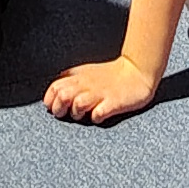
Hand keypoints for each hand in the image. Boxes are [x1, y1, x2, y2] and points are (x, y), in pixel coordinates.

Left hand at [43, 57, 159, 123]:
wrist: (137, 71)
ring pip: (78, 104)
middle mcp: (87, 85)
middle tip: (66, 113)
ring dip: (76, 112)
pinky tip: (99, 115)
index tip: (54, 107)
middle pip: (62, 96)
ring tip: (83, 114)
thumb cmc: (110, 75)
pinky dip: (96, 116)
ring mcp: (100, 94)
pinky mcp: (114, 103)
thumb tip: (54, 91)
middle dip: (59, 108)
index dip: (50, 100)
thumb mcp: (85, 72)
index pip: (54, 88)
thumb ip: (69, 80)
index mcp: (78, 77)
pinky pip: (99, 113)